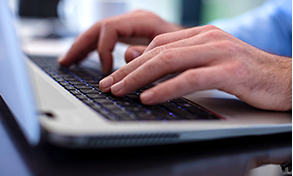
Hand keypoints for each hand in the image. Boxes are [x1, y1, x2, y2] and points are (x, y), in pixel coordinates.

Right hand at [58, 10, 182, 73]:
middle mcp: (135, 19)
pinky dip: (94, 48)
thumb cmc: (189, 51)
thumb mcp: (172, 54)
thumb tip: (127, 56)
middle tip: (65, 62)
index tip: (105, 71)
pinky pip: (107, 38)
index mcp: (143, 21)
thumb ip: (150, 54)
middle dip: (80, 45)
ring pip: (100, 32)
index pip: (109, 29)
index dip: (103, 50)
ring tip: (68, 61)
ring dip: (83, 46)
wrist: (200, 47)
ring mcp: (133, 25)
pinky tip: (86, 58)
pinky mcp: (133, 33)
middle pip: (99, 28)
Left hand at [99, 25, 291, 110]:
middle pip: (157, 52)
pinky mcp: (229, 71)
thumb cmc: (243, 72)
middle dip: (128, 70)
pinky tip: (148, 97)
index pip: (157, 46)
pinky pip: (190, 78)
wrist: (283, 78)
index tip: (114, 76)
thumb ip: (176, 59)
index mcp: (200, 36)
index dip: (132, 61)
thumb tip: (140, 58)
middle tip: (108, 84)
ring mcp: (219, 52)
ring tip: (119, 90)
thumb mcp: (206, 62)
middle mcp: (207, 39)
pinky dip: (166, 88)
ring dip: (139, 78)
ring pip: (169, 62)